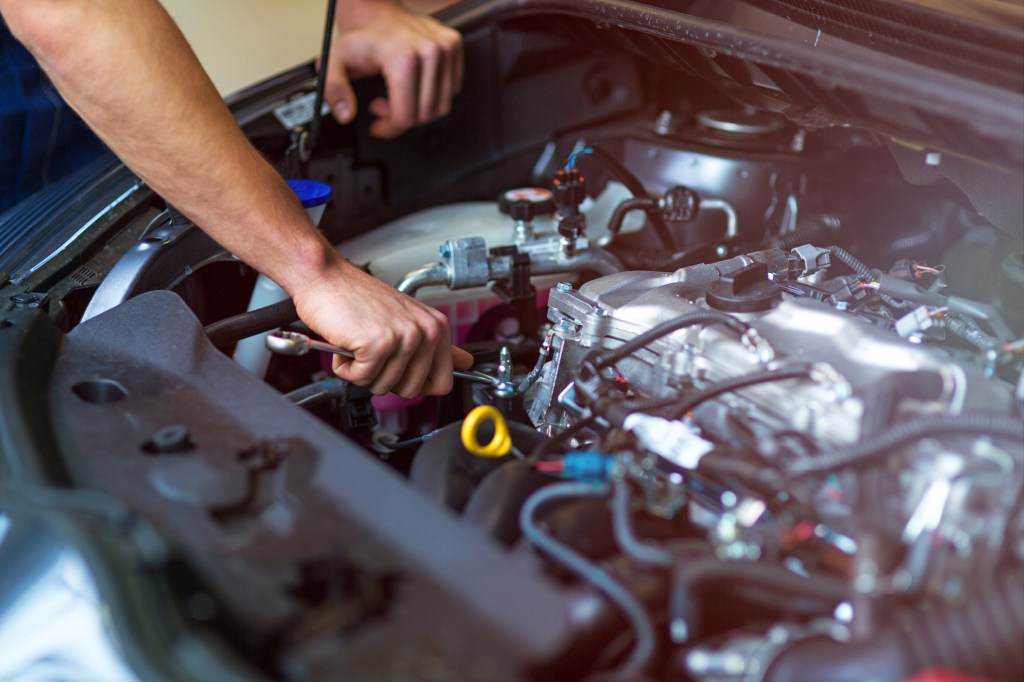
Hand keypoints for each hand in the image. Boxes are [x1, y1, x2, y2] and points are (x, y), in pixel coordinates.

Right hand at [291, 259, 472, 396]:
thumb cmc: (357, 298)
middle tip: (372, 351)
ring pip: (384, 387)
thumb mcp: (406, 319)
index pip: (443, 382)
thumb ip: (436, 345)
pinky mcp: (378, 344)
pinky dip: (346, 367)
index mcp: (436, 327)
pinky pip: (361, 379)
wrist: (325, 278)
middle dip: (384, 377)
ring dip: (362, 371)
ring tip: (359, 342)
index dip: (416, 383)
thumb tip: (465, 362)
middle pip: (411, 390)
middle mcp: (425, 331)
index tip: (400, 369)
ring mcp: (403, 337)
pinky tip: (347, 343)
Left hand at [323, 0, 462, 137]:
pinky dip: (433, 95)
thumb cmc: (362, 37)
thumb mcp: (335, 60)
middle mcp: (429, 52)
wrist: (378, 12)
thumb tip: (345, 113)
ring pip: (441, 106)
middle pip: (425, 114)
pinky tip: (414, 87)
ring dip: (419, 109)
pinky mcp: (455, 48)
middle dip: (402, 118)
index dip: (390, 128)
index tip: (378, 125)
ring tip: (398, 96)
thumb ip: (333, 88)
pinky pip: (452, 89)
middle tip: (384, 106)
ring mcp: (445, 49)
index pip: (406, 116)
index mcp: (403, 58)